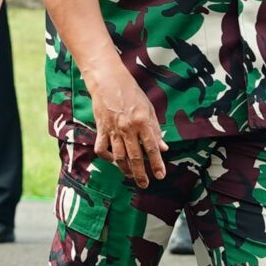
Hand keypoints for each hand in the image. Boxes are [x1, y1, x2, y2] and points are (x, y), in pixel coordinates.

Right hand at [85, 61, 164, 187]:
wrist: (108, 81)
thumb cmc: (131, 93)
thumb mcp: (148, 109)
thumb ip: (155, 130)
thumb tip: (163, 148)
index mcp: (142, 122)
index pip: (152, 147)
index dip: (157, 163)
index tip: (161, 175)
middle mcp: (128, 128)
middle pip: (135, 156)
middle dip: (141, 173)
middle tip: (145, 184)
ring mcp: (113, 129)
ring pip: (119, 156)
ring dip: (125, 169)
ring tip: (131, 176)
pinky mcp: (101, 129)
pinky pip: (102, 148)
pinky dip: (106, 157)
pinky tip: (113, 160)